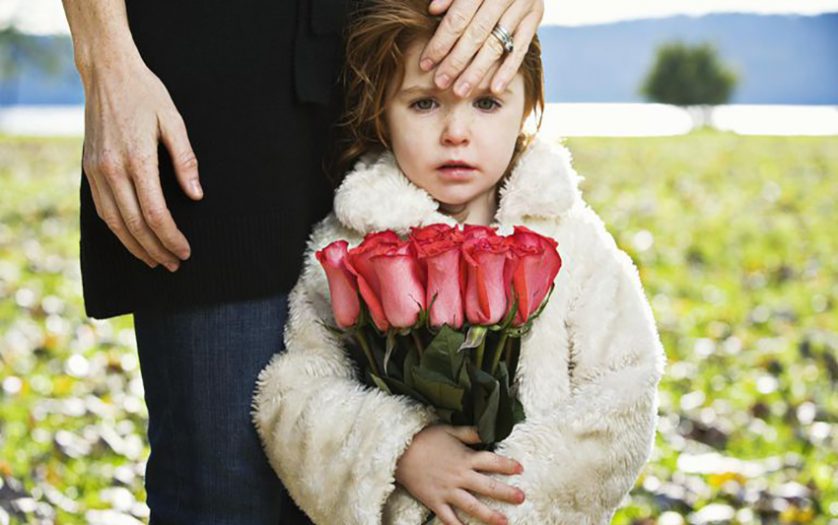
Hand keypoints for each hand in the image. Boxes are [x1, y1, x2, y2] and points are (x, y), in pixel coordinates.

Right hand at [81, 55, 202, 271]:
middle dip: (156, 249)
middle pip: (135, 225)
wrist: (107, 73)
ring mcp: (96, 170)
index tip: (185, 251)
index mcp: (137, 159)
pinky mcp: (89, 168)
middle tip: (174, 263)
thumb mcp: (174, 121)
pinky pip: (102, 209)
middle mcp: (112, 169)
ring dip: (135, 246)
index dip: (171, 238)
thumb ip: (186, 161)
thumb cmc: (146, 94)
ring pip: (114, 223)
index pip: (156, 214)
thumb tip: (196, 195)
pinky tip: (133, 238)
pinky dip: (118, 229)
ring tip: (155, 260)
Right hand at [395, 424, 525, 524]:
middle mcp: (459, 476)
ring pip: (473, 506)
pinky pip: (448, 518)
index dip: (507, 465)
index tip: (520, 469)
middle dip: (506, 492)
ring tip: (505, 522)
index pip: (492, 461)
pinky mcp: (435, 502)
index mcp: (465, 458)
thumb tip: (486, 432)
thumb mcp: (448, 430)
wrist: (399, 451)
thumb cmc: (424, 439)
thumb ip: (469, 433)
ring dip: (490, 515)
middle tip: (521, 497)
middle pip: (487, 486)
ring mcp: (448, 491)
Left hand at [420, 0, 544, 96]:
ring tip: (461, 90)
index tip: (426, 64)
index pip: (457, 19)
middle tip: (441, 83)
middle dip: (455, 62)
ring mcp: (522, 5)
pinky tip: (495, 88)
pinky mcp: (535, 15)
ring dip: (477, 71)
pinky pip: (521, 47)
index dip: (441, 43)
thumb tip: (434, 10)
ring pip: (496, 44)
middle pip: (475, 35)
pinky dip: (508, 69)